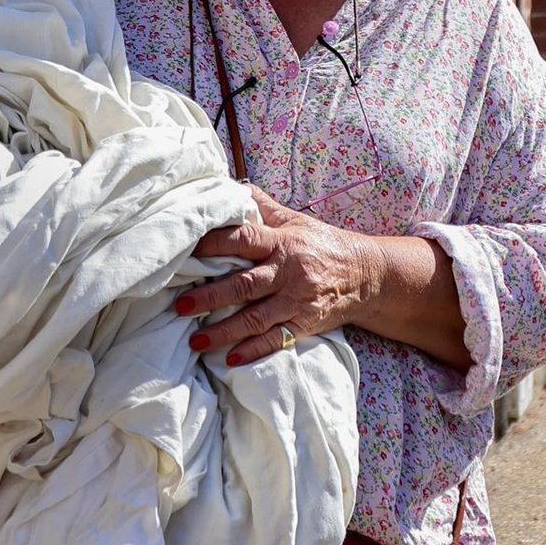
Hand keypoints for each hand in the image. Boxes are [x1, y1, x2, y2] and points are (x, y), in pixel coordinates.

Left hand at [175, 189, 381, 368]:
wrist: (365, 274)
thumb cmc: (321, 244)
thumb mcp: (295, 220)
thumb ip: (262, 205)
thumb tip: (231, 186)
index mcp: (282, 242)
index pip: (243, 239)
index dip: (214, 243)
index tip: (186, 250)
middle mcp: (288, 272)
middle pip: (245, 285)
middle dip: (211, 296)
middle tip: (181, 304)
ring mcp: (297, 301)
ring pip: (256, 318)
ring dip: (224, 331)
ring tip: (196, 340)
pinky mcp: (305, 323)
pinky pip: (276, 340)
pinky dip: (254, 350)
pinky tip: (230, 358)